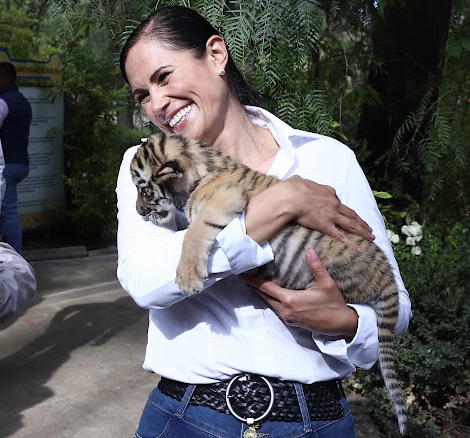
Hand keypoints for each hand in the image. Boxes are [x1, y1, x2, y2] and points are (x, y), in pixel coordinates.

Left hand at [241, 249, 358, 339]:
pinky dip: (271, 301)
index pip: (267, 288)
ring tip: (254, 286)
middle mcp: (286, 310)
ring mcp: (289, 317)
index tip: (243, 276)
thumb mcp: (326, 284)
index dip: (254, 281)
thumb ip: (317, 267)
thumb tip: (310, 251)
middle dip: (254, 287)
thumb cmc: (334, 304)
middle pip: (265, 296)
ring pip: (270, 304)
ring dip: (262, 295)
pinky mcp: (293, 322)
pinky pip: (277, 310)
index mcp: (291, 300)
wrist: (341, 324)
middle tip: (244, 279)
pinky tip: (270, 297)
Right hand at [245, 175, 373, 252]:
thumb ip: (301, 182)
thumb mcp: (299, 180)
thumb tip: (297, 180)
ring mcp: (332, 215)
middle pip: (351, 214)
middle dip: (361, 222)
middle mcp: (334, 204)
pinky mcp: (326, 226)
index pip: (338, 201)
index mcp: (329, 192)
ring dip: (362, 231)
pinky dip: (351, 244)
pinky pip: (341, 237)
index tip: (345, 212)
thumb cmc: (293, 188)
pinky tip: (359, 249)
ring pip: (351, 225)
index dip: (343, 208)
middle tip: (369, 228)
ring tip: (371, 237)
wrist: (291, 196)